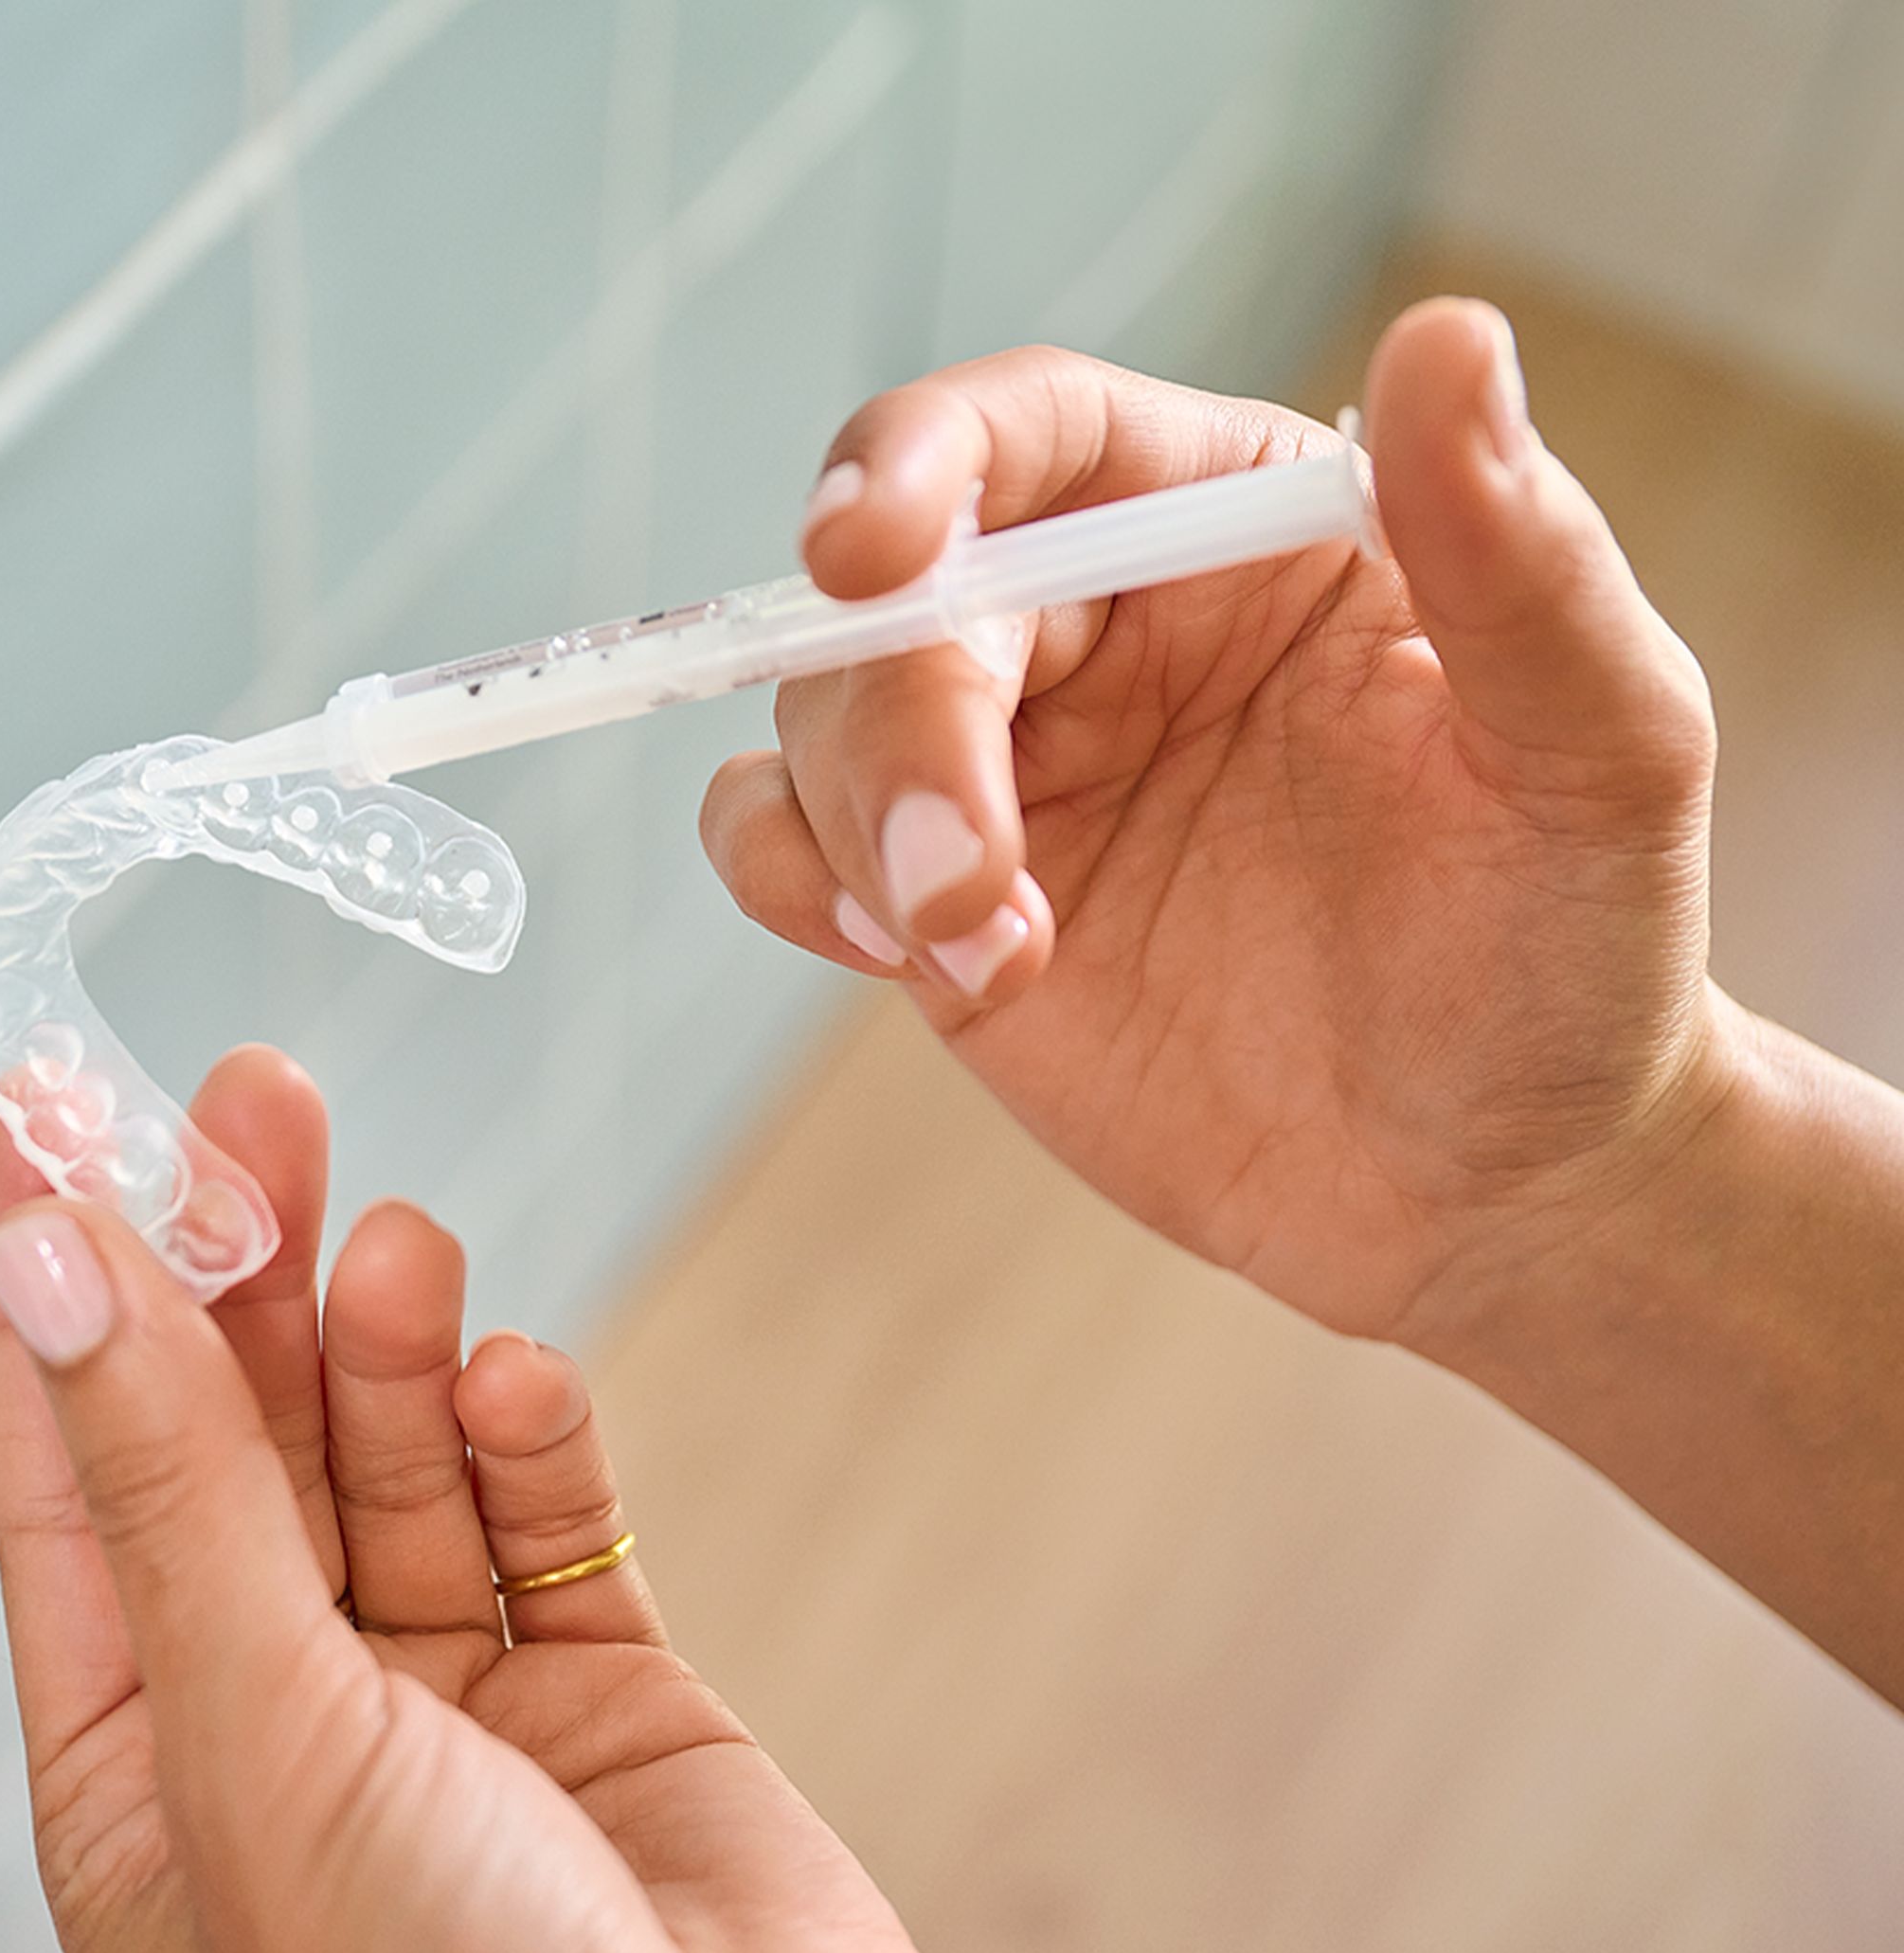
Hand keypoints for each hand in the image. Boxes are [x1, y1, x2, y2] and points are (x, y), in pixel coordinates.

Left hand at [0, 1047, 1066, 1952]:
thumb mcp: (270, 1752)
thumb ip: (182, 1495)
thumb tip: (50, 1272)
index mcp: (143, 1788)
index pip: (71, 1481)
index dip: (54, 1288)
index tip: (47, 1104)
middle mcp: (288, 1735)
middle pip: (242, 1444)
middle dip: (240, 1273)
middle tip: (253, 1091)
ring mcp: (455, 1710)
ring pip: (402, 1463)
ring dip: (398, 1348)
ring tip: (399, 1246)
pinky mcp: (606, 1687)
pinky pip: (547, 1517)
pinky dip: (534, 1438)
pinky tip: (530, 1379)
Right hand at [701, 299, 1724, 1343]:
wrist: (1494, 1186)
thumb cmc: (1571, 952)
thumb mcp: (1601, 750)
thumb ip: (1523, 559)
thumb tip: (1453, 336)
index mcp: (1237, 529)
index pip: (1031, 432)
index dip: (920, 462)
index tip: (875, 552)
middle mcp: (1098, 626)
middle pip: (893, 595)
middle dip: (902, 726)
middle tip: (970, 882)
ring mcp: (1008, 770)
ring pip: (819, 715)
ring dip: (864, 828)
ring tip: (1000, 959)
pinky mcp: (942, 904)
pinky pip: (781, 836)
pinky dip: (794, 878)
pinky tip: (917, 957)